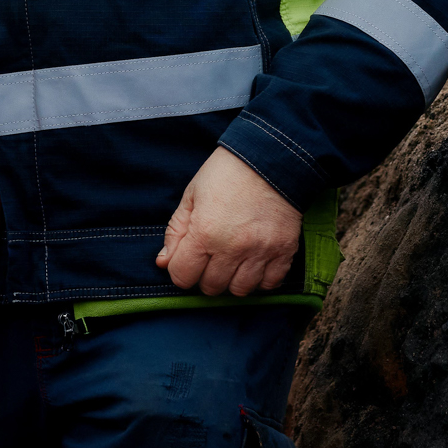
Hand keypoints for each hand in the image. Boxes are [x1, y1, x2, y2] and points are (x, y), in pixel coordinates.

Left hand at [155, 147, 301, 296]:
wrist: (271, 156)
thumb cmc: (227, 172)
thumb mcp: (192, 195)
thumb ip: (175, 231)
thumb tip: (164, 262)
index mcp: (204, 232)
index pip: (182, 277)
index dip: (180, 270)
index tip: (187, 259)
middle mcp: (232, 248)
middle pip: (211, 287)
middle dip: (205, 276)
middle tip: (211, 257)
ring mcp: (261, 252)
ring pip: (240, 290)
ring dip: (232, 280)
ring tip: (233, 261)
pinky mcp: (284, 251)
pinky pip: (270, 284)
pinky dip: (260, 279)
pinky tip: (254, 263)